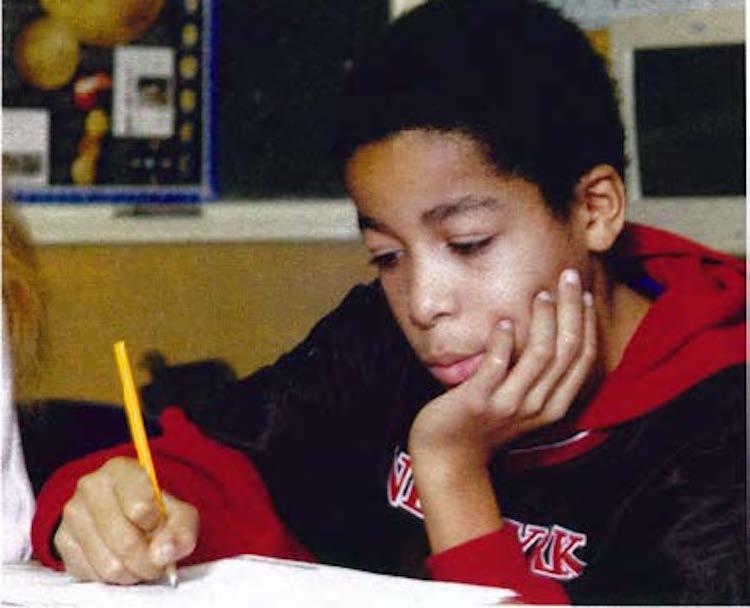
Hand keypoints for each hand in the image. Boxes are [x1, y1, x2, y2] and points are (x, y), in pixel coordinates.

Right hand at [54, 456, 198, 584]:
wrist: (129, 514)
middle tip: (157, 562)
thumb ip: (181, 532)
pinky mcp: (62, 540)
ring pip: (108, 564)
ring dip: (131, 572)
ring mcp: (73, 513)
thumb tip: (162, 555)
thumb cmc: (156, 511)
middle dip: (148, 561)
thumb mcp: (181, 515)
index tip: (159, 525)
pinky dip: (111, 577)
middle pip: (125, 542)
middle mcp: (90, 486)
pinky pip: (90, 574)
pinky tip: (120, 561)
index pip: (141, 508)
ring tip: (140, 562)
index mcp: (121, 470)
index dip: (156, 527)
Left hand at [408, 268, 595, 470]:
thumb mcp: (521, 402)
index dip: (587, 323)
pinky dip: (504, 341)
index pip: (582, 358)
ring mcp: (509, 404)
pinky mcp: (479, 400)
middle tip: (568, 277)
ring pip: (541, 355)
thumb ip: (538, 376)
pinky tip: (504, 323)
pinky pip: (498, 364)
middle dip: (572, 309)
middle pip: (568, 350)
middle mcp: (538, 405)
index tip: (584, 294)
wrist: (448, 455)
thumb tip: (548, 332)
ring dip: (544, 319)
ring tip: (540, 294)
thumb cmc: (483, 421)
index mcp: (554, 404)